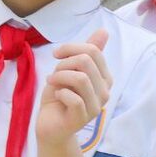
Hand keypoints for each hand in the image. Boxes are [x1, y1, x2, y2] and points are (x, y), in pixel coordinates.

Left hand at [35, 29, 111, 145]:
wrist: (50, 125)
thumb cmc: (60, 96)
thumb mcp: (70, 70)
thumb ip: (87, 53)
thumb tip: (104, 31)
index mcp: (104, 78)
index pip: (93, 51)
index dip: (71, 48)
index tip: (56, 55)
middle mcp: (105, 91)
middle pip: (86, 61)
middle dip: (64, 63)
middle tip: (54, 73)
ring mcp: (95, 106)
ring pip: (80, 78)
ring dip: (59, 76)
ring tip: (52, 82)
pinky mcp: (82, 118)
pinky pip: (73, 98)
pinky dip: (59, 93)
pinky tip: (56, 96)